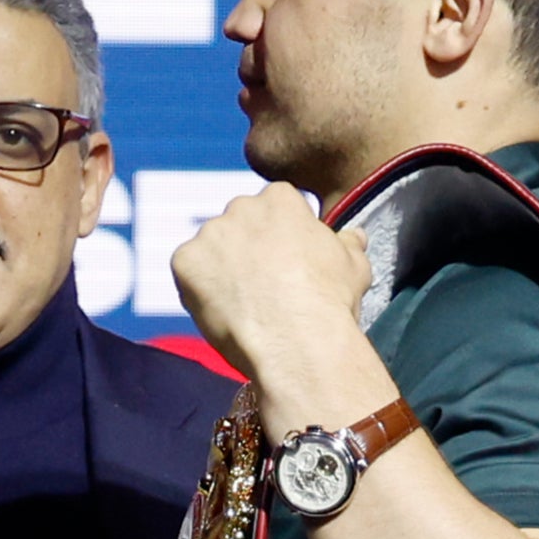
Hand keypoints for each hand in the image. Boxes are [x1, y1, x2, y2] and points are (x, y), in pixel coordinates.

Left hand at [171, 182, 371, 383]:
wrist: (297, 339)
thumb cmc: (330, 301)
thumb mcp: (354, 265)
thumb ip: (348, 243)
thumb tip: (353, 235)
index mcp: (279, 199)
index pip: (274, 208)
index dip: (280, 238)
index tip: (286, 264)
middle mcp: (240, 207)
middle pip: (239, 225)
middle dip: (247, 249)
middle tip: (261, 286)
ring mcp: (209, 233)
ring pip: (211, 249)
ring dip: (221, 269)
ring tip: (243, 305)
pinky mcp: (185, 261)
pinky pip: (188, 272)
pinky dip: (199, 289)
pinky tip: (222, 310)